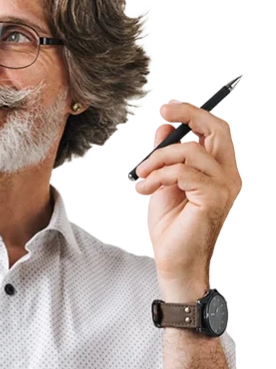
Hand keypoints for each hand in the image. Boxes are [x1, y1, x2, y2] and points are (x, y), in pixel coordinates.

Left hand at [134, 100, 242, 287]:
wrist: (174, 261)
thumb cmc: (171, 226)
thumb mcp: (163, 182)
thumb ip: (165, 155)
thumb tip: (163, 127)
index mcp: (218, 170)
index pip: (214, 129)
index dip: (192, 113)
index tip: (167, 108)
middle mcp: (227, 175)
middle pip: (216, 129)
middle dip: (187, 114)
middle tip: (163, 113)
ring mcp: (223, 186)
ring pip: (189, 151)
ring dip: (157, 160)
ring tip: (142, 177)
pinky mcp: (212, 198)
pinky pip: (181, 173)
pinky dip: (157, 177)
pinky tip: (144, 189)